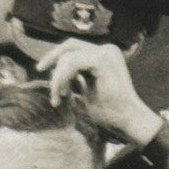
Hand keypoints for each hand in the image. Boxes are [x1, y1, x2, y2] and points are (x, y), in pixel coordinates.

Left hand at [36, 40, 159, 146]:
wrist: (128, 122)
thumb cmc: (111, 112)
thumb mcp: (88, 88)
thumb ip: (78, 75)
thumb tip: (57, 68)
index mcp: (106, 55)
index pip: (74, 47)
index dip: (57, 57)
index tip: (44, 71)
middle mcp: (107, 50)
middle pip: (69, 46)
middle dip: (52, 59)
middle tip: (40, 71)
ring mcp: (106, 54)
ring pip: (68, 57)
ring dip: (58, 78)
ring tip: (59, 98)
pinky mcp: (102, 61)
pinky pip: (71, 64)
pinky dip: (62, 79)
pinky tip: (65, 95)